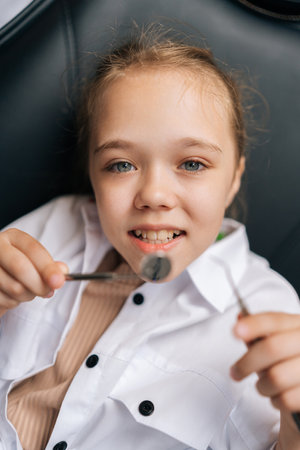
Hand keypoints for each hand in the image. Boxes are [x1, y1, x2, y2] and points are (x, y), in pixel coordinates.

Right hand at [0, 228, 67, 315]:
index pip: (33, 250)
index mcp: (13, 237)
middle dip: (39, 285)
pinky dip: (14, 303)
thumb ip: (49, 266)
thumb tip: (63, 271)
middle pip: (21, 268)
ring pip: (14, 287)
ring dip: (28, 296)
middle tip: (48, 292)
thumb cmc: (17, 269)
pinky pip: (4, 300)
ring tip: (28, 292)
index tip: (59, 282)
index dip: (48, 267)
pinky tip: (13, 296)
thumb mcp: (34, 262)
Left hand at [231, 312, 299, 446]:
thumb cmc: (292, 360)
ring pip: (276, 377)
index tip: (237, 331)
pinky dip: (275, 401)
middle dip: (246, 363)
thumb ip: (260, 333)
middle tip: (236, 372)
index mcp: (297, 326)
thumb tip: (241, 318)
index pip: (275, 320)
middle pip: (272, 348)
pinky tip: (279, 395)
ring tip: (264, 385)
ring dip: (262, 386)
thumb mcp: (279, 340)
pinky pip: (285, 399)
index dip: (254, 325)